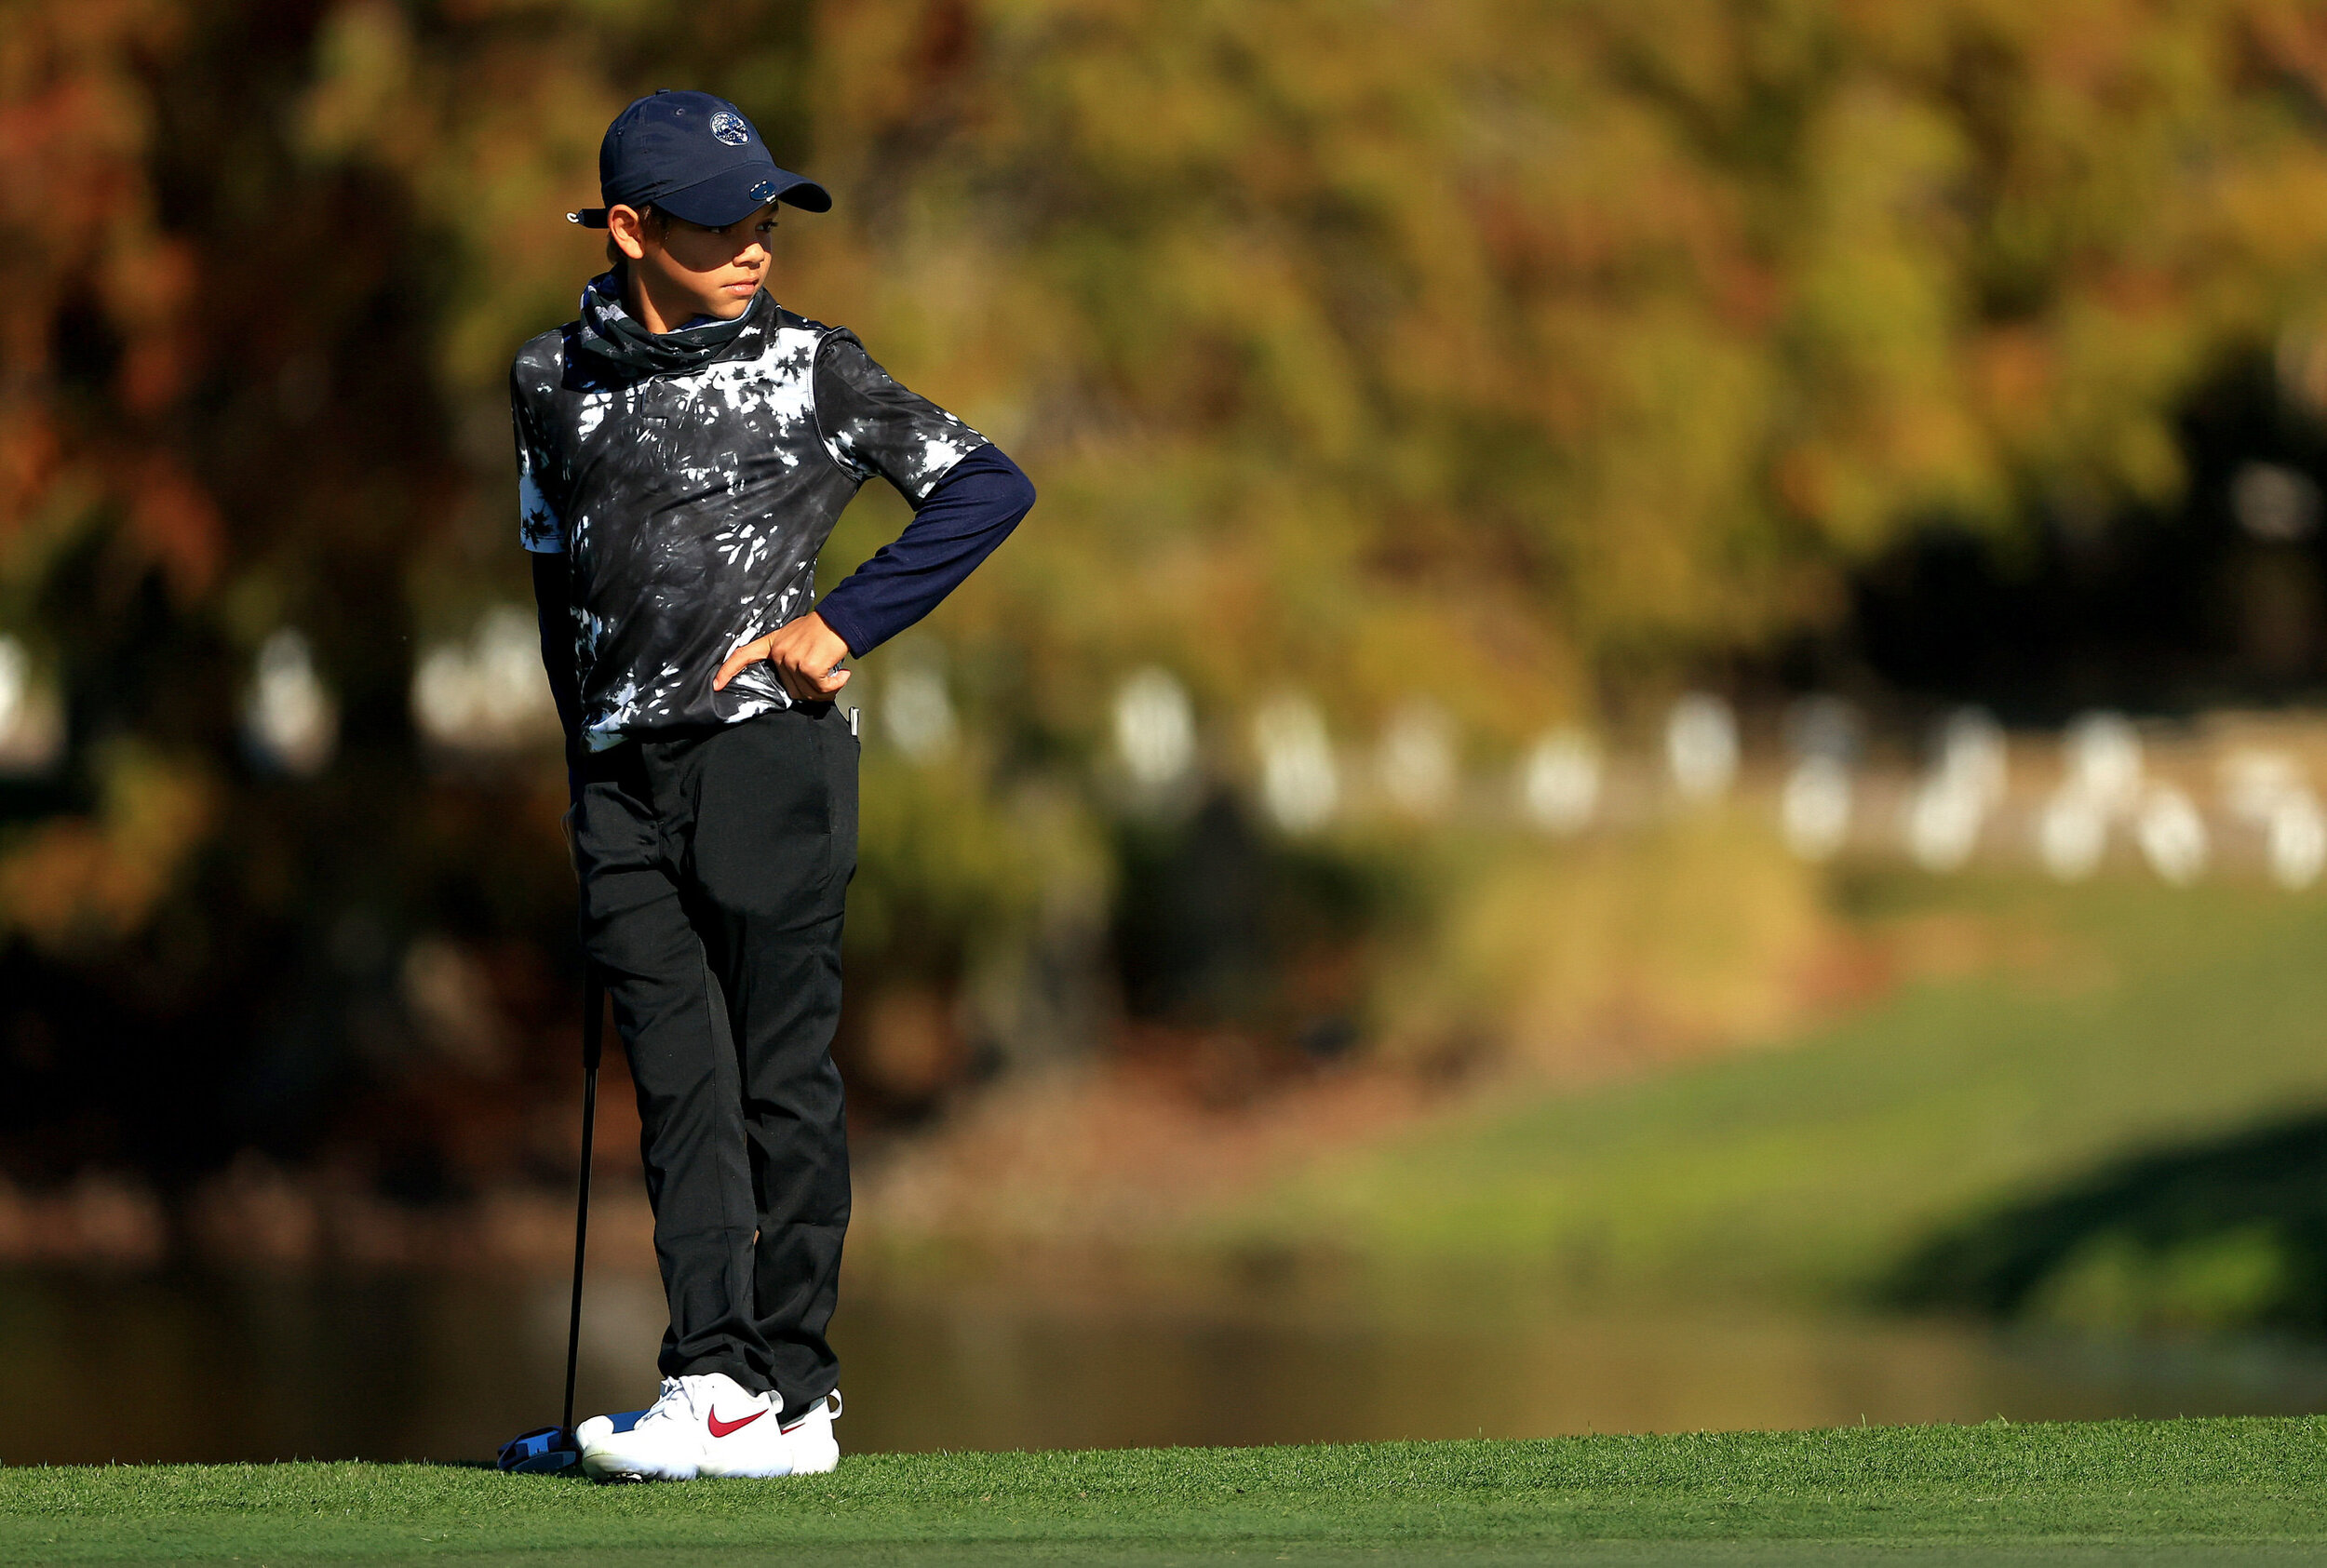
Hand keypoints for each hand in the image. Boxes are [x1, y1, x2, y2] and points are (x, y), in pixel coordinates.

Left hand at [712, 612, 852, 701]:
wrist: (841, 619)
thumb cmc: (822, 628)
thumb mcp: (795, 637)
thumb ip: (788, 657)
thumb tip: (796, 682)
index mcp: (773, 643)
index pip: (743, 655)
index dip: (728, 671)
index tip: (717, 685)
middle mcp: (779, 652)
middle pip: (790, 689)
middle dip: (812, 690)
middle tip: (826, 681)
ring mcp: (793, 660)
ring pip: (806, 692)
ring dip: (825, 690)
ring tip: (835, 676)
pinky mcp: (808, 667)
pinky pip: (821, 689)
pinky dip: (834, 685)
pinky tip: (841, 674)